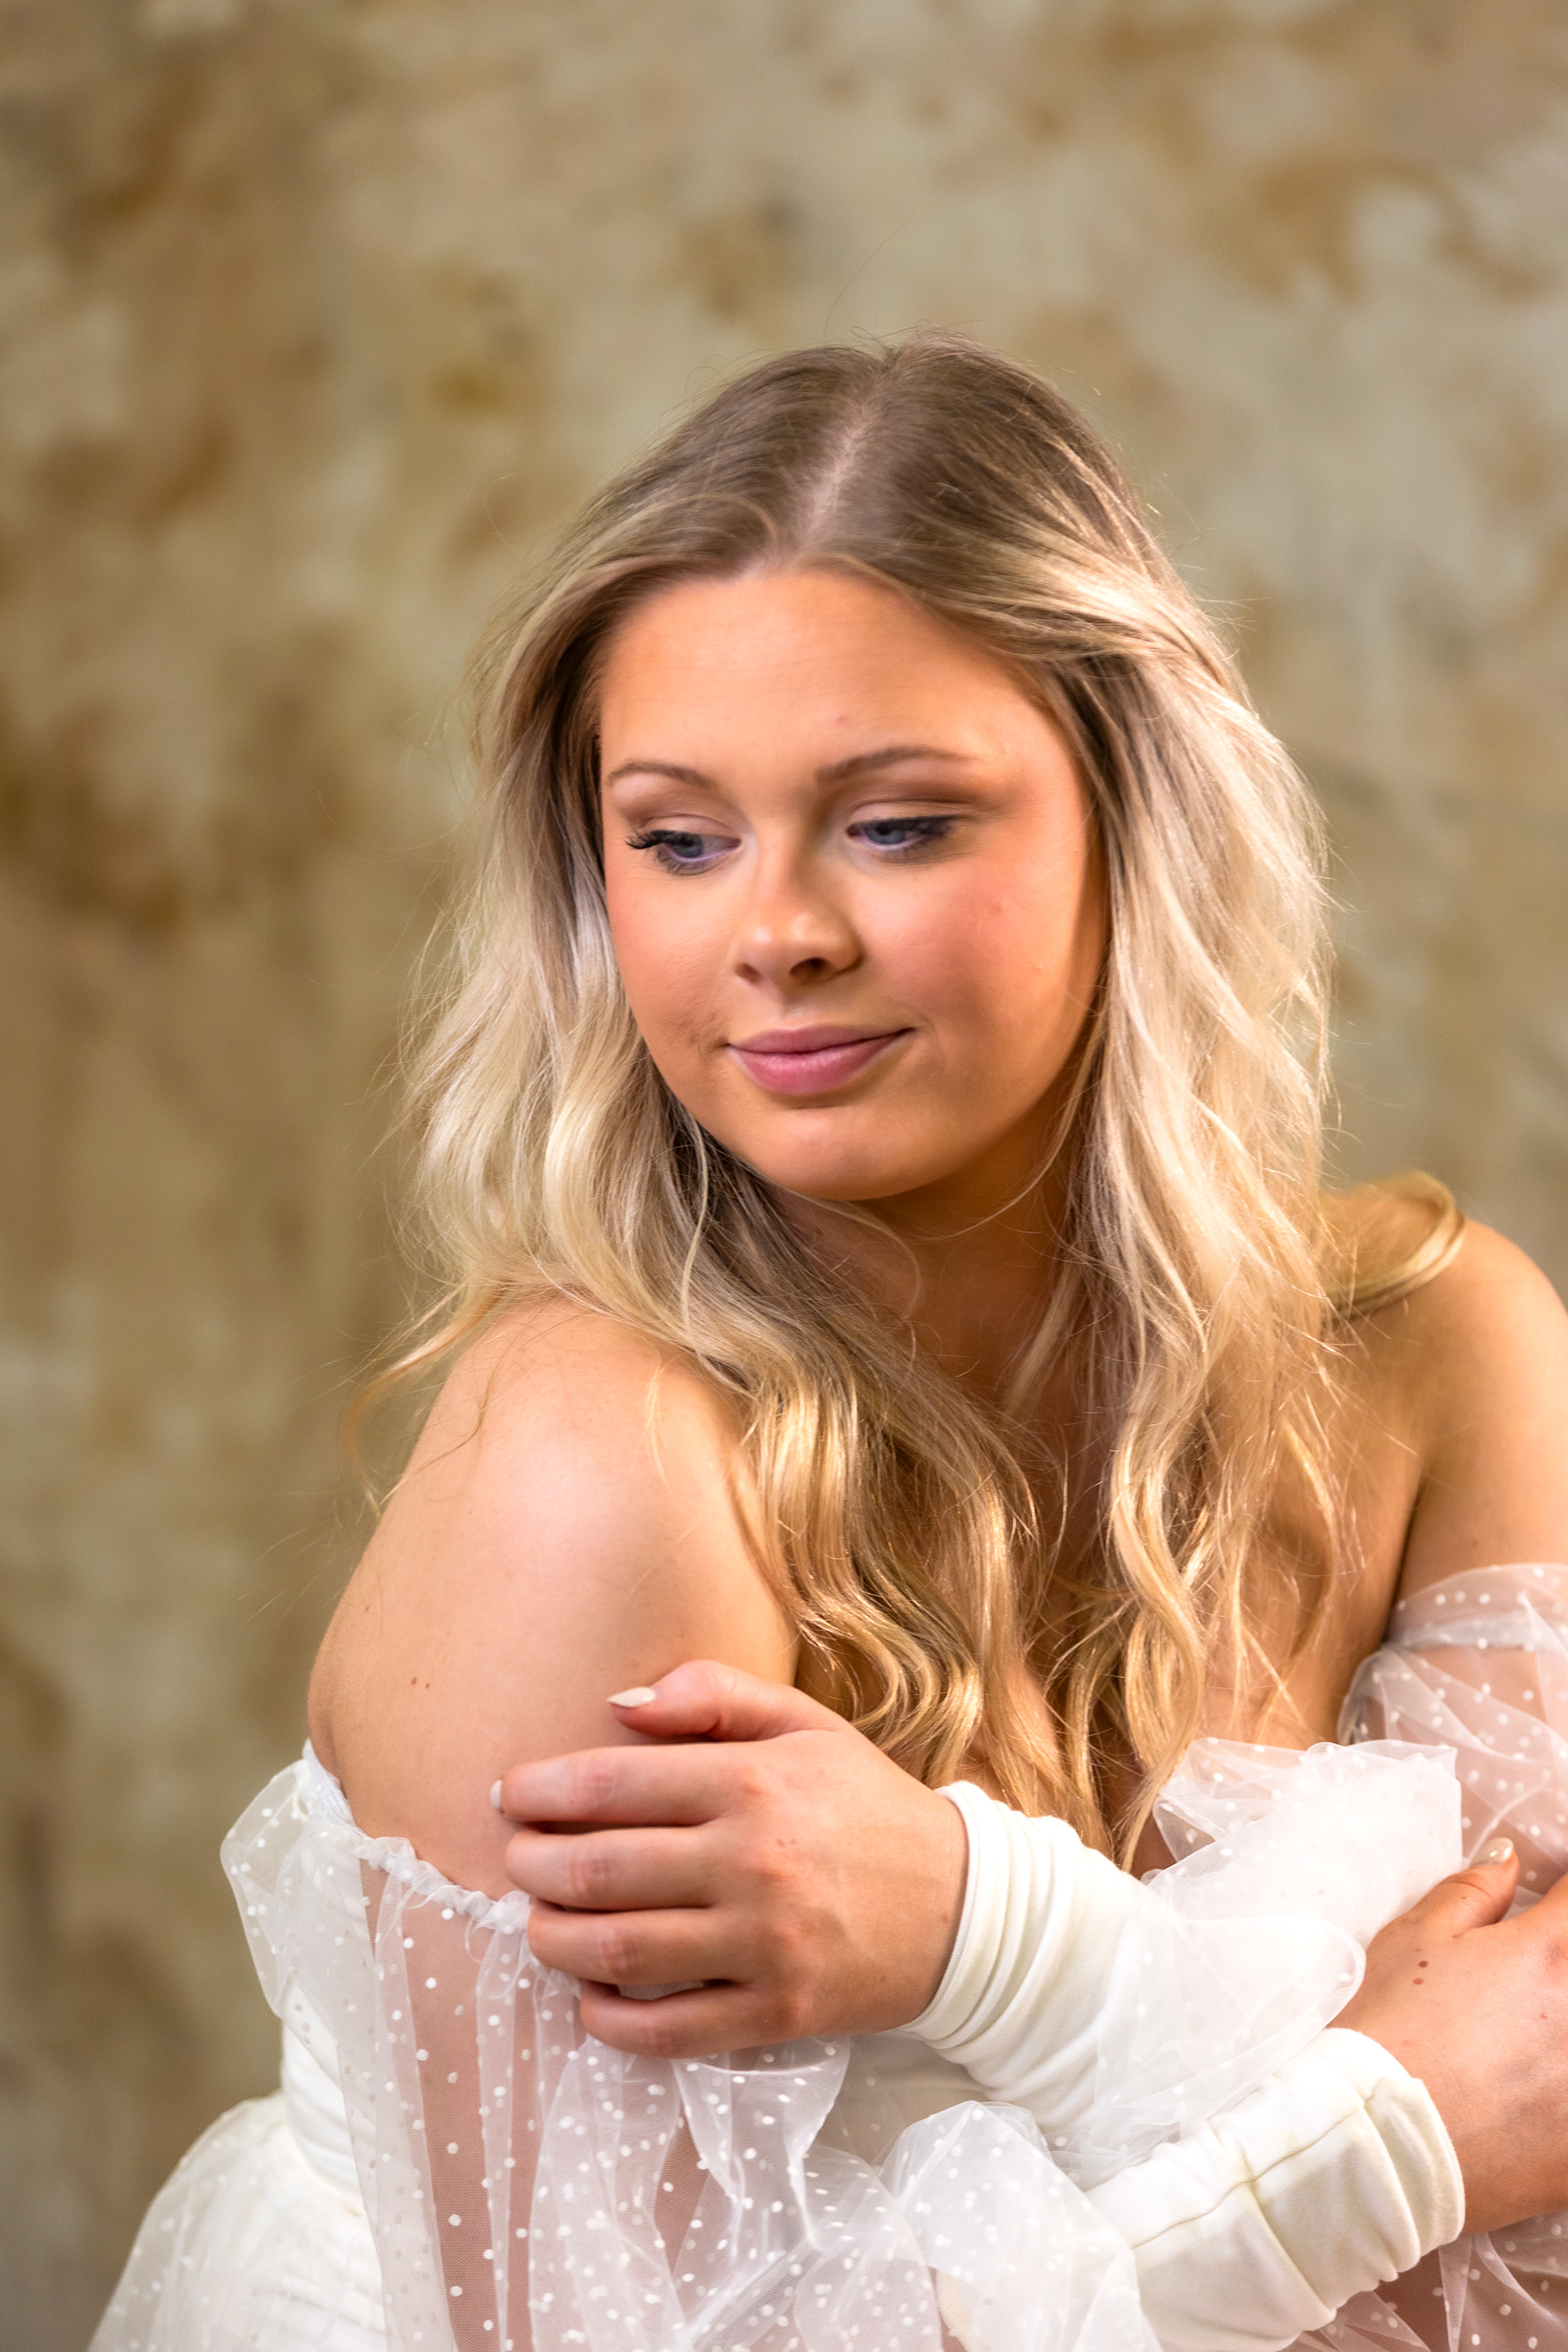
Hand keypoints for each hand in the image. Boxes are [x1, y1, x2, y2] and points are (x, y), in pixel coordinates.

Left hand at [495, 1661, 967, 2058]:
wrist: (963, 1906)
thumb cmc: (866, 1807)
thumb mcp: (804, 1724)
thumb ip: (711, 1694)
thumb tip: (616, 1706)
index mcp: (751, 1782)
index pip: (610, 1785)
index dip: (539, 1792)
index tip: (510, 1798)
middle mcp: (751, 1861)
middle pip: (597, 1871)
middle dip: (531, 1868)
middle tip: (515, 1863)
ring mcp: (763, 1945)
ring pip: (618, 1952)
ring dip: (553, 1942)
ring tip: (538, 1926)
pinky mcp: (777, 2013)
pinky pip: (668, 2029)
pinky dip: (609, 2021)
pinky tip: (589, 2000)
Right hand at [1335, 1840, 1567, 2233]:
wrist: (1378, 2141)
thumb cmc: (1392, 2029)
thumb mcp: (1417, 1938)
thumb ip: (1475, 1890)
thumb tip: (1512, 1859)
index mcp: (1553, 1954)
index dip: (1566, 1898)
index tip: (1550, 1911)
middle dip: (1562, 1969)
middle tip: (1524, 1986)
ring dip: (1561, 2032)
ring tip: (1521, 2040)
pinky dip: (1562, 2090)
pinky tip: (1535, 2091)